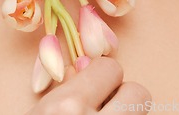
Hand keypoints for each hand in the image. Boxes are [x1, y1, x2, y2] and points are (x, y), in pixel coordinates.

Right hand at [25, 57, 150, 114]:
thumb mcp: (38, 112)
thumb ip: (63, 89)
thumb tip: (83, 68)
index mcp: (69, 106)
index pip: (111, 68)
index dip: (101, 75)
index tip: (92, 85)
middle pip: (140, 93)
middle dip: (123, 95)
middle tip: (105, 106)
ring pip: (140, 112)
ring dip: (124, 112)